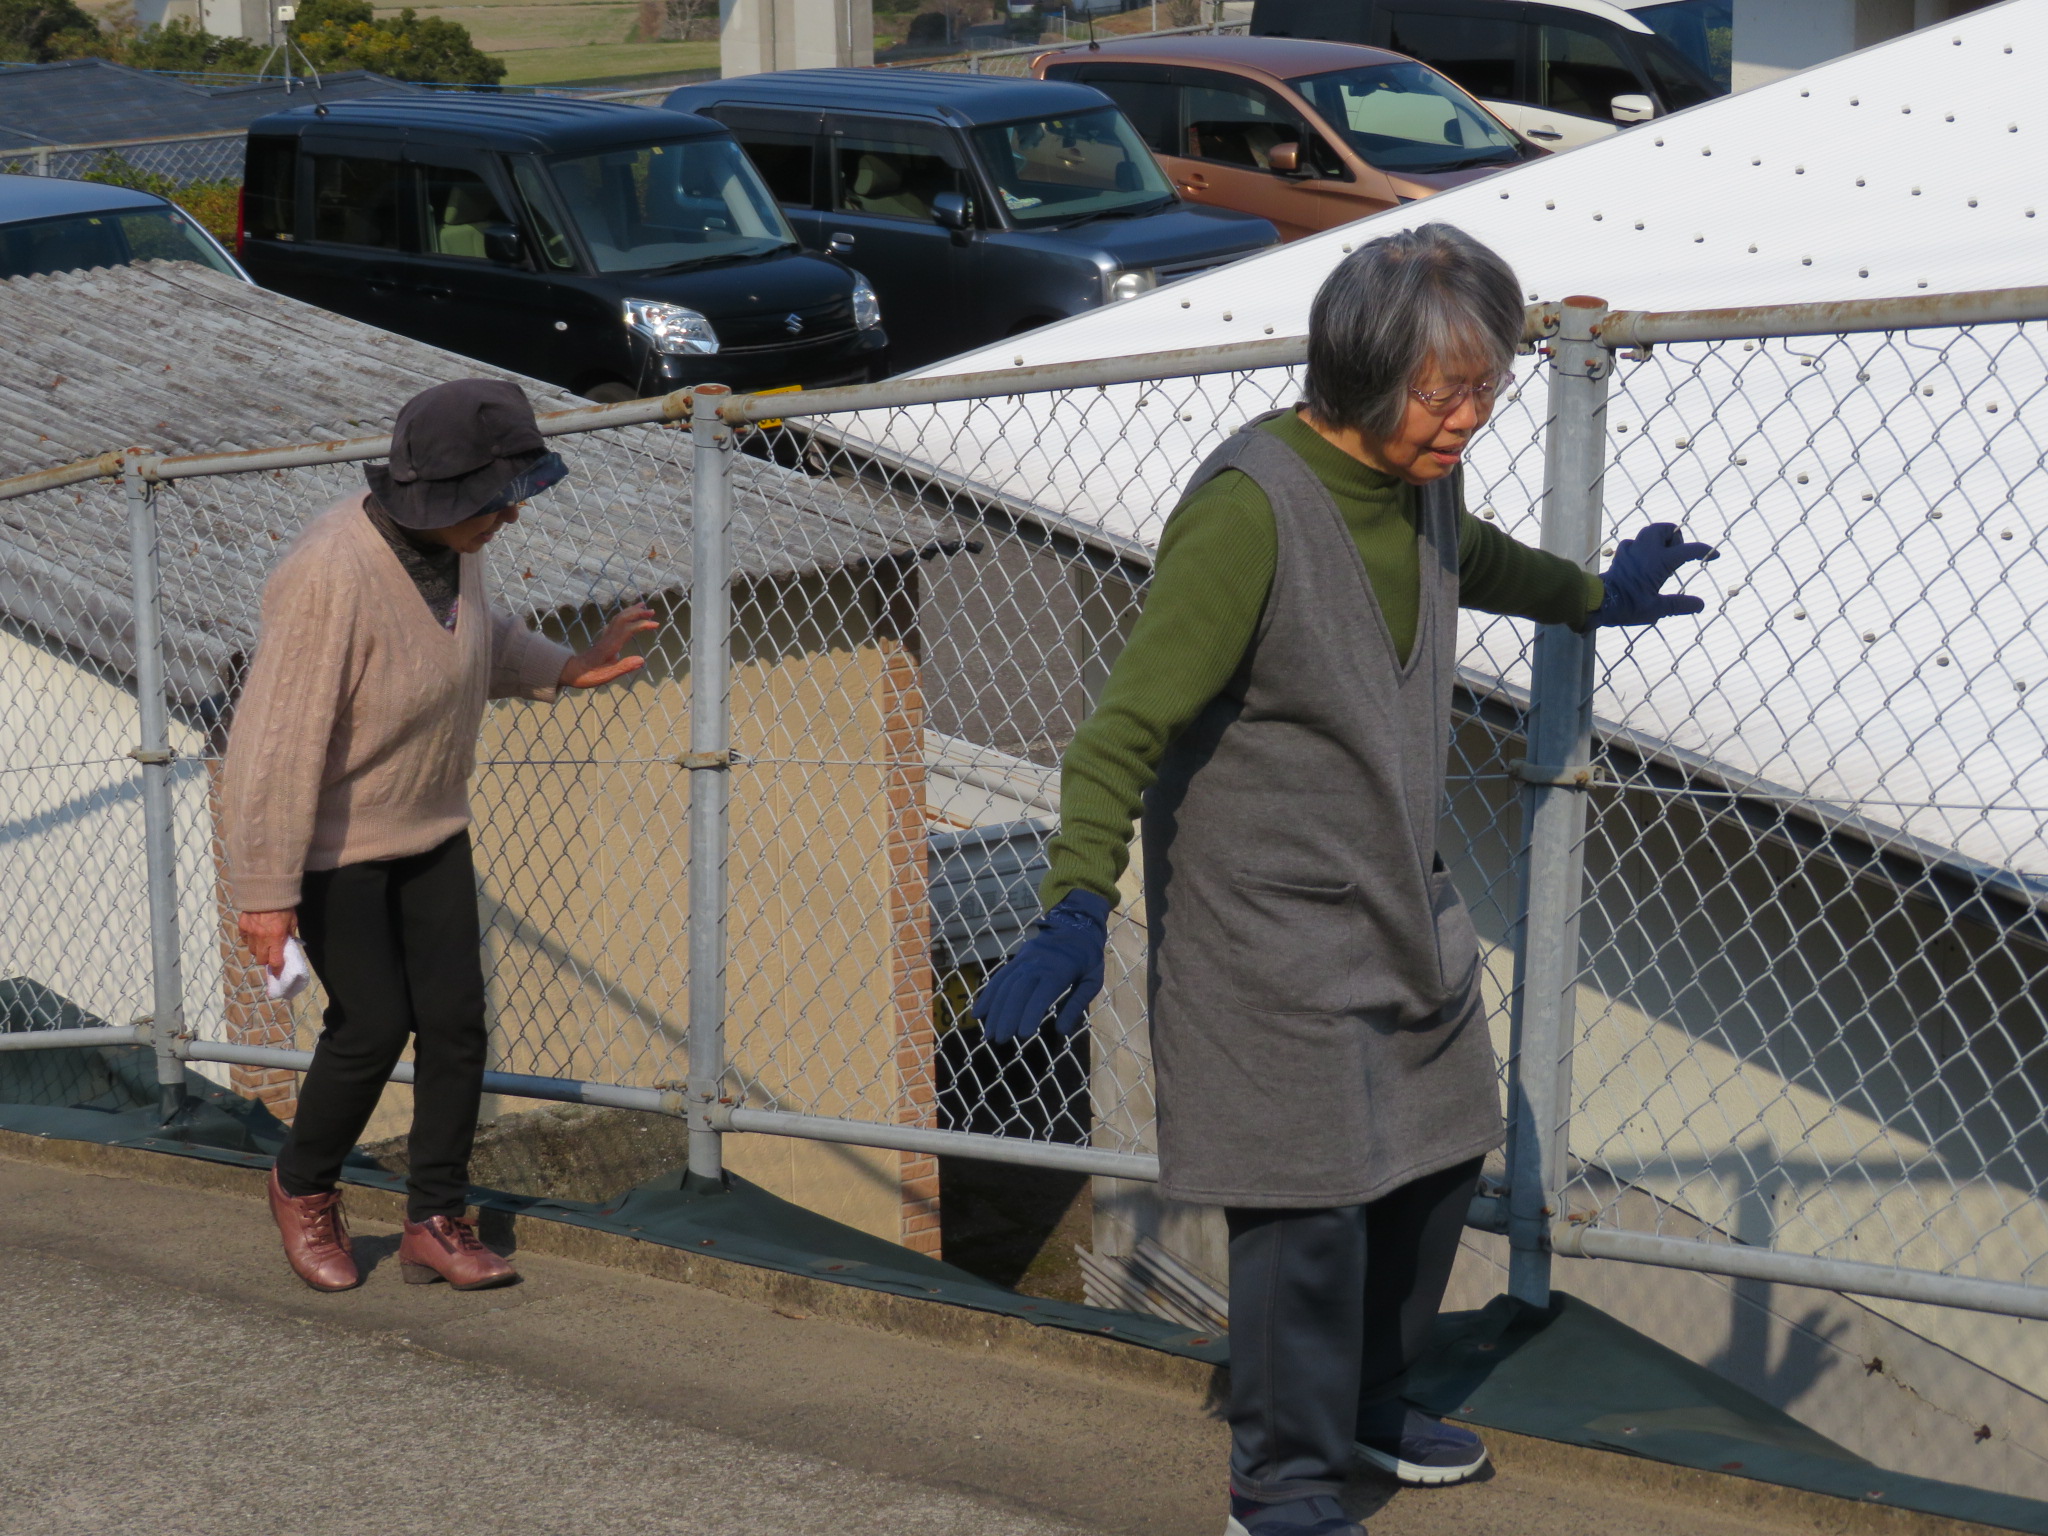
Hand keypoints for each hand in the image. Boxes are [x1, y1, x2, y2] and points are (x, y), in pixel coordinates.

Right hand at [239, 908, 296, 977]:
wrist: (267, 889)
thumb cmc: (283, 906)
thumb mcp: (292, 921)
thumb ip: (289, 934)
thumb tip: (288, 944)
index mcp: (276, 938)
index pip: (275, 961)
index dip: (277, 969)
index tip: (278, 972)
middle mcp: (262, 938)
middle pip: (261, 959)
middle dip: (266, 959)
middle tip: (271, 953)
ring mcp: (250, 933)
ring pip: (252, 950)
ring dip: (258, 949)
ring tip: (263, 941)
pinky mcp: (242, 926)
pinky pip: (244, 939)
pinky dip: (249, 939)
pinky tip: (254, 933)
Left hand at [561, 603, 657, 688]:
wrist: (570, 671)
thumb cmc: (587, 675)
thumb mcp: (605, 676)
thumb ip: (623, 667)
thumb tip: (642, 660)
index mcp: (610, 646)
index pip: (628, 629)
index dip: (642, 624)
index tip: (655, 624)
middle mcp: (608, 638)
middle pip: (623, 619)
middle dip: (638, 613)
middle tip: (652, 611)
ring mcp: (605, 637)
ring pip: (618, 618)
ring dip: (631, 611)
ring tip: (643, 607)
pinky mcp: (603, 639)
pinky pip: (615, 622)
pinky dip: (624, 616)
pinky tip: (628, 617)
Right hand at [972, 890, 1110, 1043]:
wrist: (1075, 925)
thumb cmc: (1087, 958)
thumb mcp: (1092, 980)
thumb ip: (1077, 1005)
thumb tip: (1062, 1031)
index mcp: (1059, 971)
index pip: (1041, 995)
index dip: (1031, 1014)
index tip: (1023, 1034)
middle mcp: (1037, 964)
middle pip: (1018, 992)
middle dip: (1007, 1017)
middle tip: (999, 1040)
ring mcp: (1024, 961)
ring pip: (1005, 986)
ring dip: (994, 1010)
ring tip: (988, 1033)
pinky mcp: (1016, 959)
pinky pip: (999, 978)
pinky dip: (987, 995)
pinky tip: (978, 1012)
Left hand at [1587, 523, 1717, 627]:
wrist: (1597, 601)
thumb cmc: (1627, 605)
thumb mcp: (1656, 609)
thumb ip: (1679, 605)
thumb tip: (1700, 605)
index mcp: (1659, 561)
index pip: (1688, 550)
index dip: (1704, 551)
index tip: (1715, 555)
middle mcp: (1646, 549)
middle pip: (1665, 528)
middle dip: (1675, 537)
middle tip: (1676, 555)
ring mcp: (1631, 549)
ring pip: (1649, 531)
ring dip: (1659, 539)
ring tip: (1662, 558)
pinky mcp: (1620, 554)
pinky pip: (1635, 543)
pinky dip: (1643, 548)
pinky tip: (1643, 563)